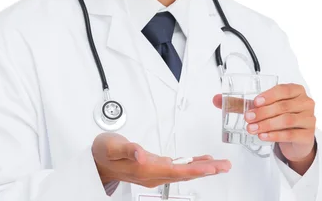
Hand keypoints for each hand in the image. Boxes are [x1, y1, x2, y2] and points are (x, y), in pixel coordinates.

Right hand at [92, 132, 230, 187]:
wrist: (96, 162)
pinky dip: (191, 164)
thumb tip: (140, 154)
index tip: (212, 167)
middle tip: (225, 166)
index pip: (177, 171)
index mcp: (146, 169)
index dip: (196, 169)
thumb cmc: (103, 153)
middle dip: (206, 170)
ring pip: (183, 172)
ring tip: (218, 164)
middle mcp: (153, 174)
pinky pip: (178, 168)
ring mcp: (155, 173)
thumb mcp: (112, 146)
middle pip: (185, 174)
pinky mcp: (155, 168)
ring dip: (202, 168)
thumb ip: (127, 150)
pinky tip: (199, 161)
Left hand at [213, 84, 316, 173]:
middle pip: (283, 106)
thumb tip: (216, 99)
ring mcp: (309, 119)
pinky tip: (263, 136)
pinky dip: (275, 135)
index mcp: (295, 90)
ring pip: (286, 120)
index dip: (269, 95)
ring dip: (267, 124)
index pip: (283, 90)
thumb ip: (241, 102)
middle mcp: (305, 103)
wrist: (296, 137)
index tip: (255, 102)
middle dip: (263, 113)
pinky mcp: (308, 135)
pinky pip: (291, 134)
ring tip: (252, 129)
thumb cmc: (279, 115)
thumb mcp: (262, 107)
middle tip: (247, 118)